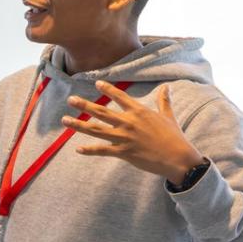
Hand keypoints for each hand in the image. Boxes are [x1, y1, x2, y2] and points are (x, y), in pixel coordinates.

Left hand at [61, 81, 203, 184]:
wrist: (178, 158)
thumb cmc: (174, 137)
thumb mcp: (168, 116)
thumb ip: (164, 101)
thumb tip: (166, 87)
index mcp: (139, 111)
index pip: (119, 96)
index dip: (107, 89)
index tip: (96, 83)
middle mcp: (128, 122)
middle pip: (101, 112)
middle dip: (84, 105)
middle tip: (70, 99)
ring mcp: (124, 138)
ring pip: (96, 130)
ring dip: (79, 125)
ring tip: (65, 120)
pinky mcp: (124, 152)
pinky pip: (103, 150)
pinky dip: (90, 150)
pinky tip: (78, 149)